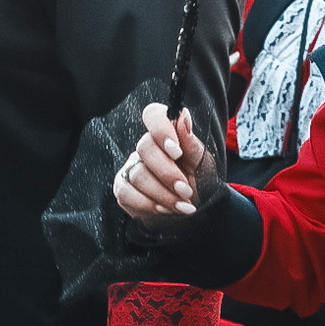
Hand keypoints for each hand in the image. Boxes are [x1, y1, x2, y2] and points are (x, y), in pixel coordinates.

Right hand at [113, 105, 218, 229]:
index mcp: (166, 134)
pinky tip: (164, 209)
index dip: (161, 130)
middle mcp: (146, 147)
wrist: (189, 210)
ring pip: (137, 174)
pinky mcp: (123, 188)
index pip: (153, 115)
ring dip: (163, 194)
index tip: (177, 152)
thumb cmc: (198, 182)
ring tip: (181, 204)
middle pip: (145, 148)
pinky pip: (126, 193)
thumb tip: (184, 116)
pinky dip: (148, 204)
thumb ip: (191, 142)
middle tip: (186, 191)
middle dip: (168, 173)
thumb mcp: (202, 163)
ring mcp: (131, 167)